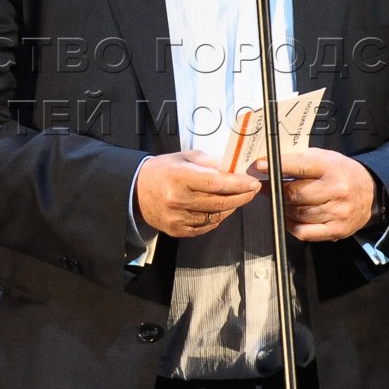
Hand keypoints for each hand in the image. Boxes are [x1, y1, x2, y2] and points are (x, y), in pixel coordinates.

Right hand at [134, 149, 261, 237]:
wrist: (136, 191)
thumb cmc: (162, 171)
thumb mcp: (185, 157)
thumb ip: (211, 162)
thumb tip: (235, 167)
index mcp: (179, 176)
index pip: (216, 182)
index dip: (238, 184)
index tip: (252, 182)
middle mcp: (178, 199)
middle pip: (220, 202)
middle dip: (241, 196)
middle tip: (252, 190)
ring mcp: (178, 217)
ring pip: (216, 216)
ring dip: (231, 207)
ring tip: (236, 197)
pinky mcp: (178, 230)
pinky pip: (206, 227)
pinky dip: (218, 217)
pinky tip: (220, 208)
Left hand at [251, 148, 374, 241]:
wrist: (370, 193)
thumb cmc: (341, 173)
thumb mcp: (324, 158)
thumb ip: (300, 160)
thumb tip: (270, 164)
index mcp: (331, 167)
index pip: (299, 166)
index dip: (276, 166)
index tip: (259, 166)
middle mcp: (336, 189)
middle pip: (295, 194)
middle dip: (277, 191)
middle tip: (269, 187)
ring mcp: (338, 211)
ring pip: (297, 213)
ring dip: (284, 208)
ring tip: (284, 201)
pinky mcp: (337, 230)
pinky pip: (304, 231)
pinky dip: (292, 225)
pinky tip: (291, 216)